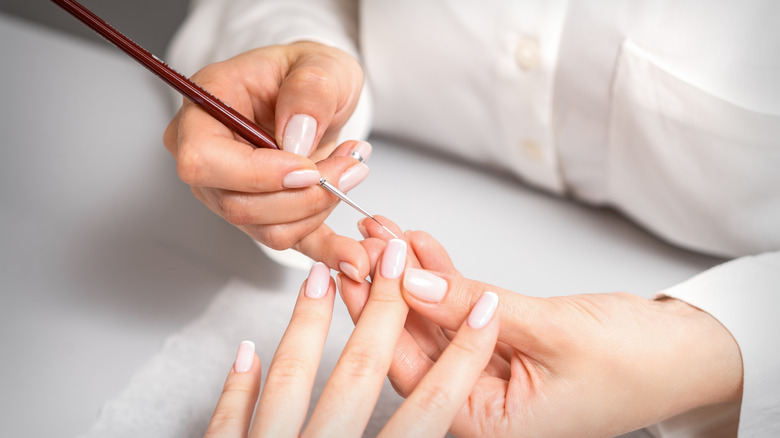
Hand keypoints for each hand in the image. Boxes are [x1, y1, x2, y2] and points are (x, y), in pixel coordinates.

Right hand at [162, 42, 369, 280]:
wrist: (315, 94)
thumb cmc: (305, 73)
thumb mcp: (319, 63)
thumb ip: (309, 90)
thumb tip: (297, 137)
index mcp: (205, 108)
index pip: (204, 160)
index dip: (256, 174)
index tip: (309, 167)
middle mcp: (207, 155)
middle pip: (237, 204)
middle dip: (303, 196)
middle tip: (351, 167)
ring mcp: (230, 190)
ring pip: (266, 228)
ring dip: (319, 209)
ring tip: (352, 170)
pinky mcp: (262, 213)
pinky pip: (288, 241)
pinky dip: (322, 250)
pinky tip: (350, 255)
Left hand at [203, 242, 499, 436]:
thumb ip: (415, 434)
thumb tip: (436, 408)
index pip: (431, 409)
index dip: (463, 355)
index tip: (486, 311)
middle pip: (360, 377)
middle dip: (385, 311)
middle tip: (397, 258)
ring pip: (289, 386)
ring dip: (307, 327)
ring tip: (320, 276)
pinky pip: (230, 425)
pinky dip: (238, 388)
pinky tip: (247, 353)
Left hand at [341, 218, 743, 436]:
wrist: (685, 353)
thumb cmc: (637, 362)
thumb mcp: (551, 330)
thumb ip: (474, 307)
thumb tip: (411, 282)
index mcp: (489, 424)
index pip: (414, 372)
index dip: (380, 318)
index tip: (360, 269)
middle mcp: (481, 404)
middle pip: (415, 344)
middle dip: (389, 288)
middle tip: (363, 244)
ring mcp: (488, 372)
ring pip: (434, 320)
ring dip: (412, 274)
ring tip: (385, 231)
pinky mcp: (500, 342)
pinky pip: (461, 307)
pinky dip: (444, 275)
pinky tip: (421, 243)